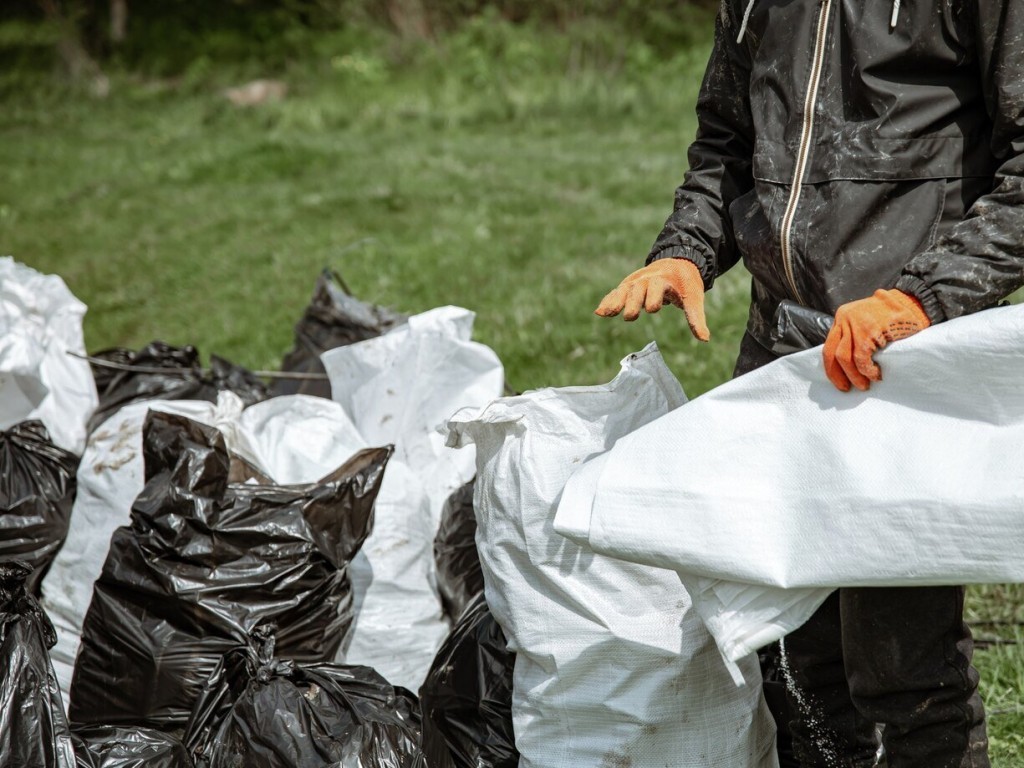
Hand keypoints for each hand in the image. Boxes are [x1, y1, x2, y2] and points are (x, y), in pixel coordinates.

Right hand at [594, 258, 709, 340]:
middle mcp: (648, 278)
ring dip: (615, 301)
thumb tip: (705, 339)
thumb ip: (696, 318)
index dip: (654, 298)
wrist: (677, 263)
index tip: (653, 309)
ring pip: (624, 290)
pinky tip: (599, 312)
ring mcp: (636, 281)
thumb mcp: (694, 298)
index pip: (657, 287)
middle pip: (638, 289)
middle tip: (630, 317)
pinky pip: (616, 293)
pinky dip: (608, 301)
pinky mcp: (629, 286)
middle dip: (633, 301)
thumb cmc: (686, 284)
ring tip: (606, 313)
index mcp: (665, 279)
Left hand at [823, 289, 930, 391]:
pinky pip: (861, 358)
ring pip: (844, 358)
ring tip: (864, 385)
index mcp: (842, 317)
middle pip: (831, 353)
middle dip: (837, 374)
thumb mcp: (865, 322)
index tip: (838, 380)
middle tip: (846, 388)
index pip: (829, 346)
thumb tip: (846, 366)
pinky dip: (867, 370)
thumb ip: (853, 337)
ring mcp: (855, 324)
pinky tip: (875, 375)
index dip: (832, 367)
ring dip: (853, 376)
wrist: (913, 303)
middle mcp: (844, 319)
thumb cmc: (892, 317)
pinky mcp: (868, 331)